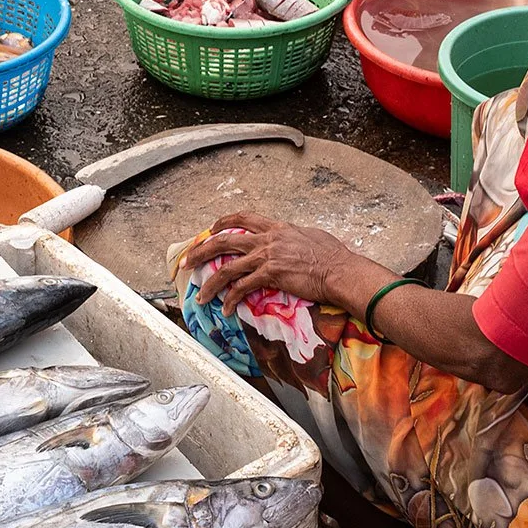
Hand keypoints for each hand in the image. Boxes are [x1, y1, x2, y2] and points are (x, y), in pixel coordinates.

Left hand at [179, 213, 367, 312]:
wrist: (340, 270)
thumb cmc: (333, 257)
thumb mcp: (310, 237)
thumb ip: (293, 238)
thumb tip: (291, 241)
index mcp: (277, 228)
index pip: (244, 218)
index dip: (223, 222)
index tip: (210, 229)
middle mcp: (268, 239)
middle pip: (224, 240)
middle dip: (201, 251)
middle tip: (186, 261)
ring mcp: (268, 256)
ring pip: (228, 268)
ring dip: (210, 283)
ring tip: (200, 296)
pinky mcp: (271, 274)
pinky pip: (243, 288)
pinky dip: (231, 299)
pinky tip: (225, 309)